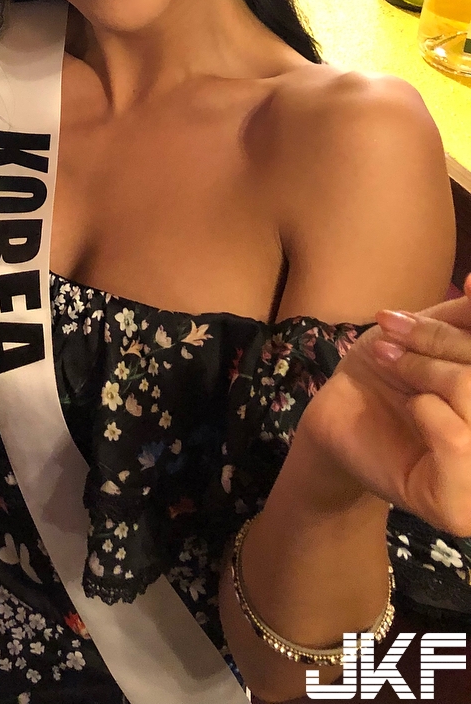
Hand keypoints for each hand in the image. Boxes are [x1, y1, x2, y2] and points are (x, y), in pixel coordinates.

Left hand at [301, 279, 470, 535]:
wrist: (336, 416)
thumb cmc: (390, 374)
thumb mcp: (434, 336)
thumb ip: (467, 321)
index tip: (469, 285)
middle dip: (442, 343)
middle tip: (393, 330)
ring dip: (424, 370)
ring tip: (389, 360)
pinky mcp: (458, 509)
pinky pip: (458, 441)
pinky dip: (427, 410)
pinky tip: (410, 407)